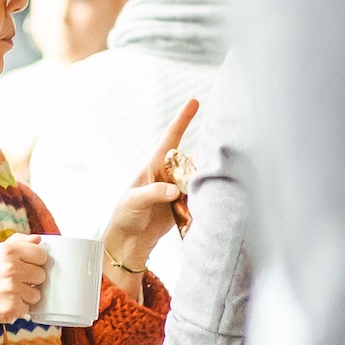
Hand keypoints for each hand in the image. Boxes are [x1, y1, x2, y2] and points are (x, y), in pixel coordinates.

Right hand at [0, 235, 47, 344]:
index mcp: (7, 251)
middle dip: (31, 280)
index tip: (28, 267)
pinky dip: (19, 309)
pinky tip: (5, 304)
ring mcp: (13, 288)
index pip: (41, 254)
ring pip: (37, 293)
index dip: (36, 262)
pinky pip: (29, 308)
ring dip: (26, 296)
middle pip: (41, 274)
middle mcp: (11, 268)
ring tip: (9, 295)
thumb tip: (37, 239)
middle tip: (14, 283)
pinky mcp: (13, 307)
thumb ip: (16, 244)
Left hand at [106, 98, 199, 254]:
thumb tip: (175, 190)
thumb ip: (153, 192)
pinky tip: (213, 198)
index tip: (194, 101)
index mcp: (155, 166)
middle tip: (219, 154)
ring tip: (213, 182)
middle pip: (191, 158)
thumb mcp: (133, 201)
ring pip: (198, 178)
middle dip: (205, 155)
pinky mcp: (185, 207)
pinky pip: (200, 198)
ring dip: (206, 178)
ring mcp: (178, 190)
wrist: (129, 242)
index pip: (171, 138)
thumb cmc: (125, 216)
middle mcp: (169, 175)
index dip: (183, 119)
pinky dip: (207, 197)